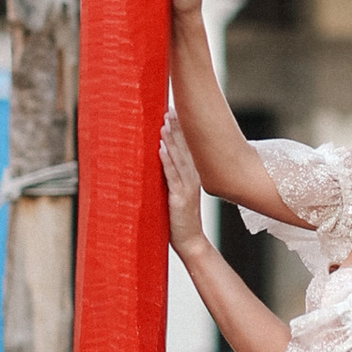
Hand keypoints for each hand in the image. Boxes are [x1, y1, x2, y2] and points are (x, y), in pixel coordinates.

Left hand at [160, 107, 207, 256]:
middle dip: (177, 128)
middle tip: (170, 108)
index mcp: (192, 175)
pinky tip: (160, 147)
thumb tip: (159, 159)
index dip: (181, 129)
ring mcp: (187, 187)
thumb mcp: (176, 194)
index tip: (174, 111)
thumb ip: (171, 178)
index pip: (187, 148)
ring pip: (178, 158)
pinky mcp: (179, 198)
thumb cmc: (180, 219)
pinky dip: (166, 160)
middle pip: (185, 148)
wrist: (191, 242)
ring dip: (171, 139)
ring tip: (164, 122)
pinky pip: (172, 175)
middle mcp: (193, 178)